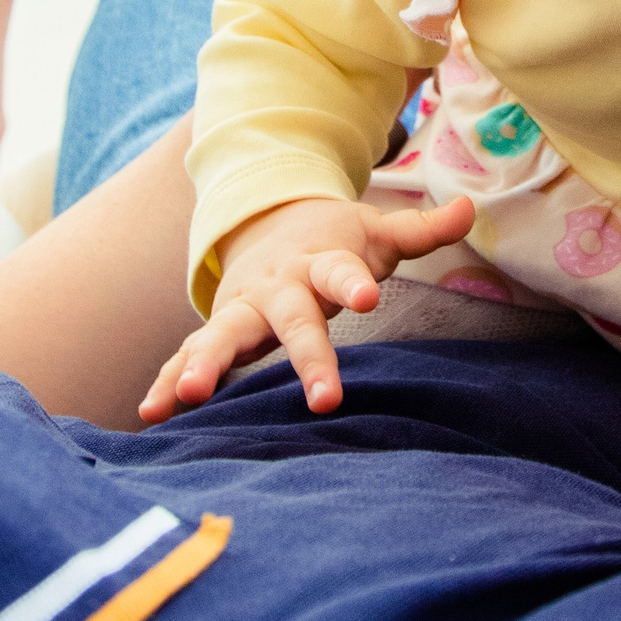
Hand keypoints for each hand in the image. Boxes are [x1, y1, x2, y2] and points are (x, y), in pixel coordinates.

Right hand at [137, 194, 475, 422]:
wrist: (270, 224)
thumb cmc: (333, 240)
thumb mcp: (377, 231)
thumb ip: (421, 229)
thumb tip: (470, 207)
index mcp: (319, 262)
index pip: (339, 271)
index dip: (353, 280)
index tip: (367, 294)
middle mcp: (277, 286)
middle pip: (290, 320)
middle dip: (305, 357)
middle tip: (323, 398)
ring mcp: (242, 309)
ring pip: (222, 337)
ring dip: (204, 365)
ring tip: (189, 397)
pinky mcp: (218, 330)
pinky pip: (187, 358)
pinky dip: (167, 382)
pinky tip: (150, 413)